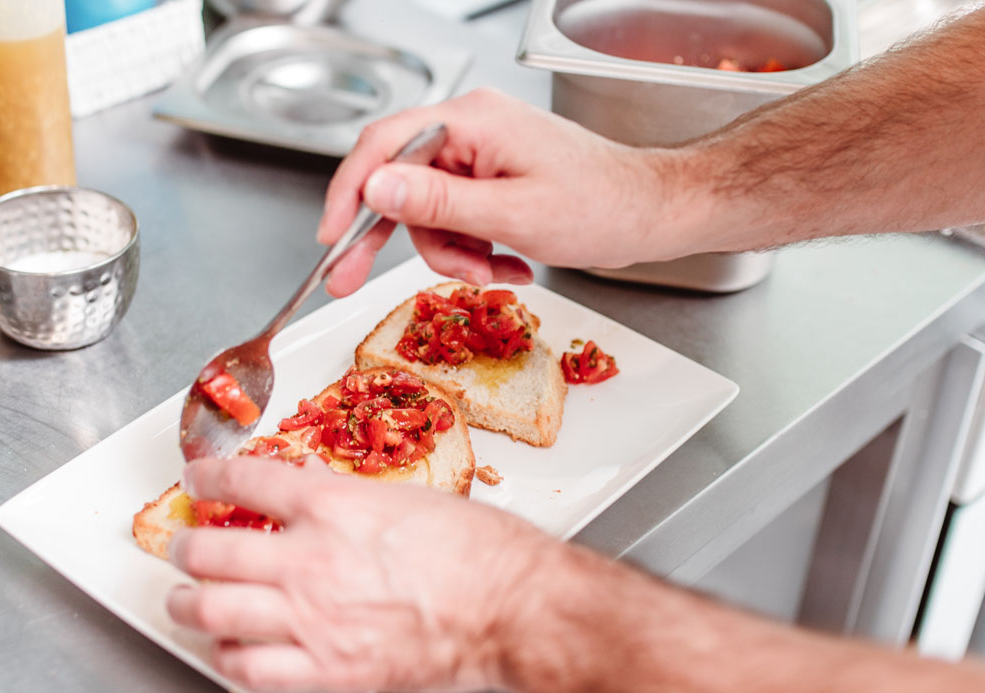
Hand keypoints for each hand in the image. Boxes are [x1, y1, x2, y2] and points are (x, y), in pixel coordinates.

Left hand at [163, 456, 565, 692]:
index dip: (209, 478)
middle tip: (183, 546)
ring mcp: (313, 617)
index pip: (245, 482)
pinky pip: (252, 669)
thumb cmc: (482, 551)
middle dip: (185, 547)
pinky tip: (228, 652)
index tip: (199, 478)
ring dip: (187, 604)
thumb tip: (314, 485)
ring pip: (213, 611)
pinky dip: (228, 660)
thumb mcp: (411, 498)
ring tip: (183, 601)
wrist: (515, 608)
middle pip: (211, 550)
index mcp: (334, 505)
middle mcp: (310, 559)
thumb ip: (351, 496)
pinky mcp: (329, 668)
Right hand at [317, 88, 687, 296]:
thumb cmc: (602, 206)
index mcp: (472, 121)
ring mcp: (481, 157)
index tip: (331, 238)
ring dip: (452, 254)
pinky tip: (508, 265)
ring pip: (427, 213)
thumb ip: (439, 202)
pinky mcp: (492, 182)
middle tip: (347, 279)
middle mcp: (470, 131)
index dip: (349, 193)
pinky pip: (456, 221)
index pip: (383, 147)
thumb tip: (376, 187)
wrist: (652, 214)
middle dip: (386, 237)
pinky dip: (474, 251)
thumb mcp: (513, 213)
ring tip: (492, 272)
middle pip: (398, 183)